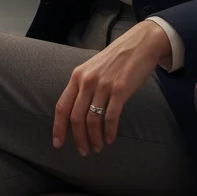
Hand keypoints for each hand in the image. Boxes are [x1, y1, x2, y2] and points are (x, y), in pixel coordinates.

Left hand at [52, 20, 171, 154]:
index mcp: (77, 76)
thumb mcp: (92, 68)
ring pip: (92, 120)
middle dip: (78, 138)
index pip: (62, 106)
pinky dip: (110, 131)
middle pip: (76, 118)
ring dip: (94, 138)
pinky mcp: (120, 90)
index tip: (57, 143)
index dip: (58, 128)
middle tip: (84, 151)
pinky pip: (111, 117)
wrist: (139, 44)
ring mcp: (103, 85)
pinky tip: (111, 138)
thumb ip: (83, 86)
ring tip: (98, 147)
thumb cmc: (116, 58)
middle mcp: (87, 81)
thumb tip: (76, 111)